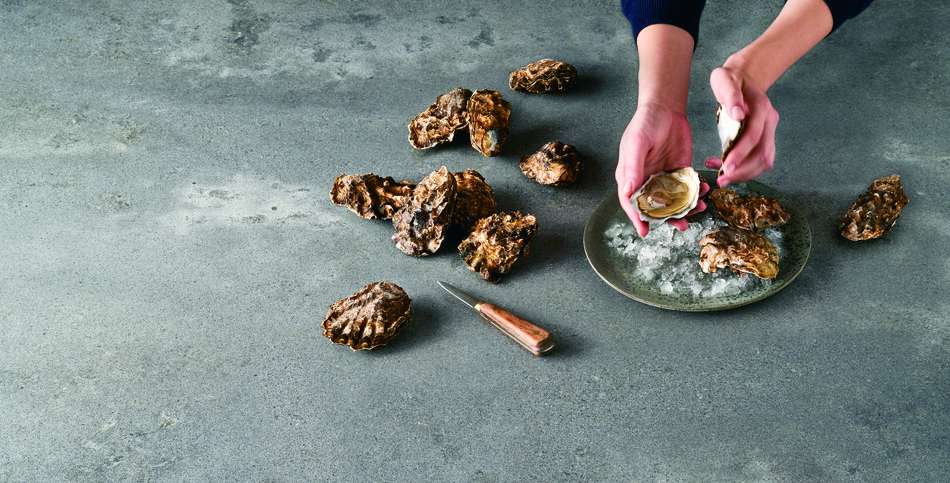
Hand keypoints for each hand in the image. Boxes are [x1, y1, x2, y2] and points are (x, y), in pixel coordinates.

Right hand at [616, 102, 706, 236]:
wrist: (666, 107)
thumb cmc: (645, 123)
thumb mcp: (636, 144)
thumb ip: (632, 168)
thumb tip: (627, 191)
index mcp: (630, 176)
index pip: (631, 202)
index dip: (637, 218)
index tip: (644, 232)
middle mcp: (647, 180)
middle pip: (655, 206)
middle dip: (667, 218)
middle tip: (680, 225)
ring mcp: (664, 177)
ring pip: (674, 200)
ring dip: (685, 208)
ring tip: (698, 209)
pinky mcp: (680, 170)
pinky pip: (688, 187)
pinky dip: (696, 192)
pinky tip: (704, 192)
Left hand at [704, 65, 779, 186]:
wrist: (743, 78)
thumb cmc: (730, 79)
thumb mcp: (725, 80)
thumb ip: (730, 95)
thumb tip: (738, 114)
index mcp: (762, 108)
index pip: (754, 136)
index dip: (741, 154)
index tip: (726, 167)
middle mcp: (770, 122)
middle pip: (763, 154)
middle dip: (743, 171)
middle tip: (722, 180)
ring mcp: (770, 131)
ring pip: (764, 161)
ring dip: (744, 174)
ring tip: (722, 178)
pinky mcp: (764, 139)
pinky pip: (758, 159)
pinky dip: (743, 168)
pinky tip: (723, 167)